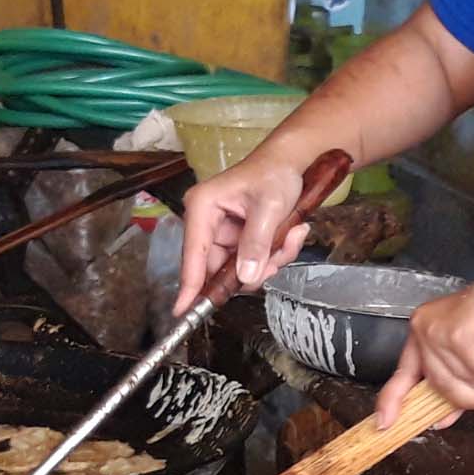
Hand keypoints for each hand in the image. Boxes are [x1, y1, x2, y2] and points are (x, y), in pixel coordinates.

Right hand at [172, 152, 316, 315]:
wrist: (290, 161)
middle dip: (253, 269)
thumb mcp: (269, 208)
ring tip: (290, 236)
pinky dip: (274, 255)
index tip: (183, 313)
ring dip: (270, 260)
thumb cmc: (274, 173)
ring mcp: (223, 232)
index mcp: (202, 207)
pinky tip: (289, 235)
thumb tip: (245, 277)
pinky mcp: (237, 238)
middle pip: (220, 267)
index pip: (193, 253)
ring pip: (241, 268)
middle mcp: (206, 221)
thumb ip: (256, 243)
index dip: (190, 285)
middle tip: (276, 258)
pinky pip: (253, 261)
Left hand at [377, 263, 473, 424]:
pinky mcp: (462, 336)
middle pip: (443, 389)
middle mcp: (425, 331)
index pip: (401, 374)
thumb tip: (438, 421)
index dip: (392, 401)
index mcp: (422, 333)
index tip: (384, 423)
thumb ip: (455, 385)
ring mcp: (441, 333)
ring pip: (466, 386)